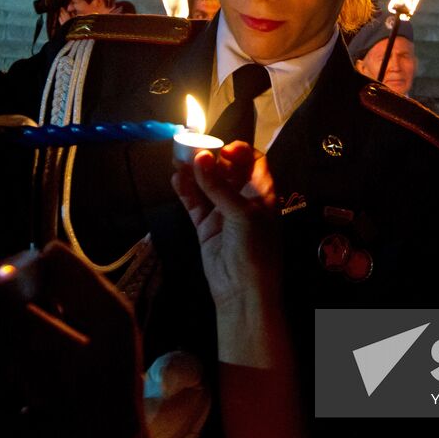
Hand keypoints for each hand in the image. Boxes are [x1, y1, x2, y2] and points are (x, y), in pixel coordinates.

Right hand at [0, 242, 147, 437]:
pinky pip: (62, 399)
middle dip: (36, 307)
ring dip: (23, 337)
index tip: (38, 249)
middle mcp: (122, 435)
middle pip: (89, 345)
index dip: (76, 279)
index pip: (114, 324)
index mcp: (113, 422)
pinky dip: (23, 371)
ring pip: (72, 371)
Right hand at [171, 142, 278, 310]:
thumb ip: (218, 186)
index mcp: (262, 193)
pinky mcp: (206, 226)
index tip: (222, 148)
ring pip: (207, 185)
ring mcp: (223, 212)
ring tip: (178, 159)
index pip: (253, 162)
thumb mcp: (242, 214)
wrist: (243, 290)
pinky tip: (177, 179)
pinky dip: (185, 191)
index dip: (239, 151)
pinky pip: (194, 203)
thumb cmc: (254, 249)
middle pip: (226, 170)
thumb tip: (201, 157)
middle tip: (192, 147)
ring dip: (194, 172)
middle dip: (211, 158)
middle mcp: (243, 199)